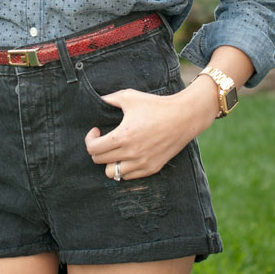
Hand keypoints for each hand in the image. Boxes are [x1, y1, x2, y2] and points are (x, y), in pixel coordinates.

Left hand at [84, 78, 218, 179]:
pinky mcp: (152, 168)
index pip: (93, 149)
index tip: (96, 130)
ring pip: (113, 174)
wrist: (183, 117)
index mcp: (123, 136)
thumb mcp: (130, 97)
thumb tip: (98, 100)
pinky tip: (128, 155)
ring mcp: (142, 163)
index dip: (90, 139)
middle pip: (100, 162)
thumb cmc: (156, 105)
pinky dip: (124, 168)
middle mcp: (131, 153)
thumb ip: (110, 99)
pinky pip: (129, 176)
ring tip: (115, 150)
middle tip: (103, 139)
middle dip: (97, 150)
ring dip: (110, 162)